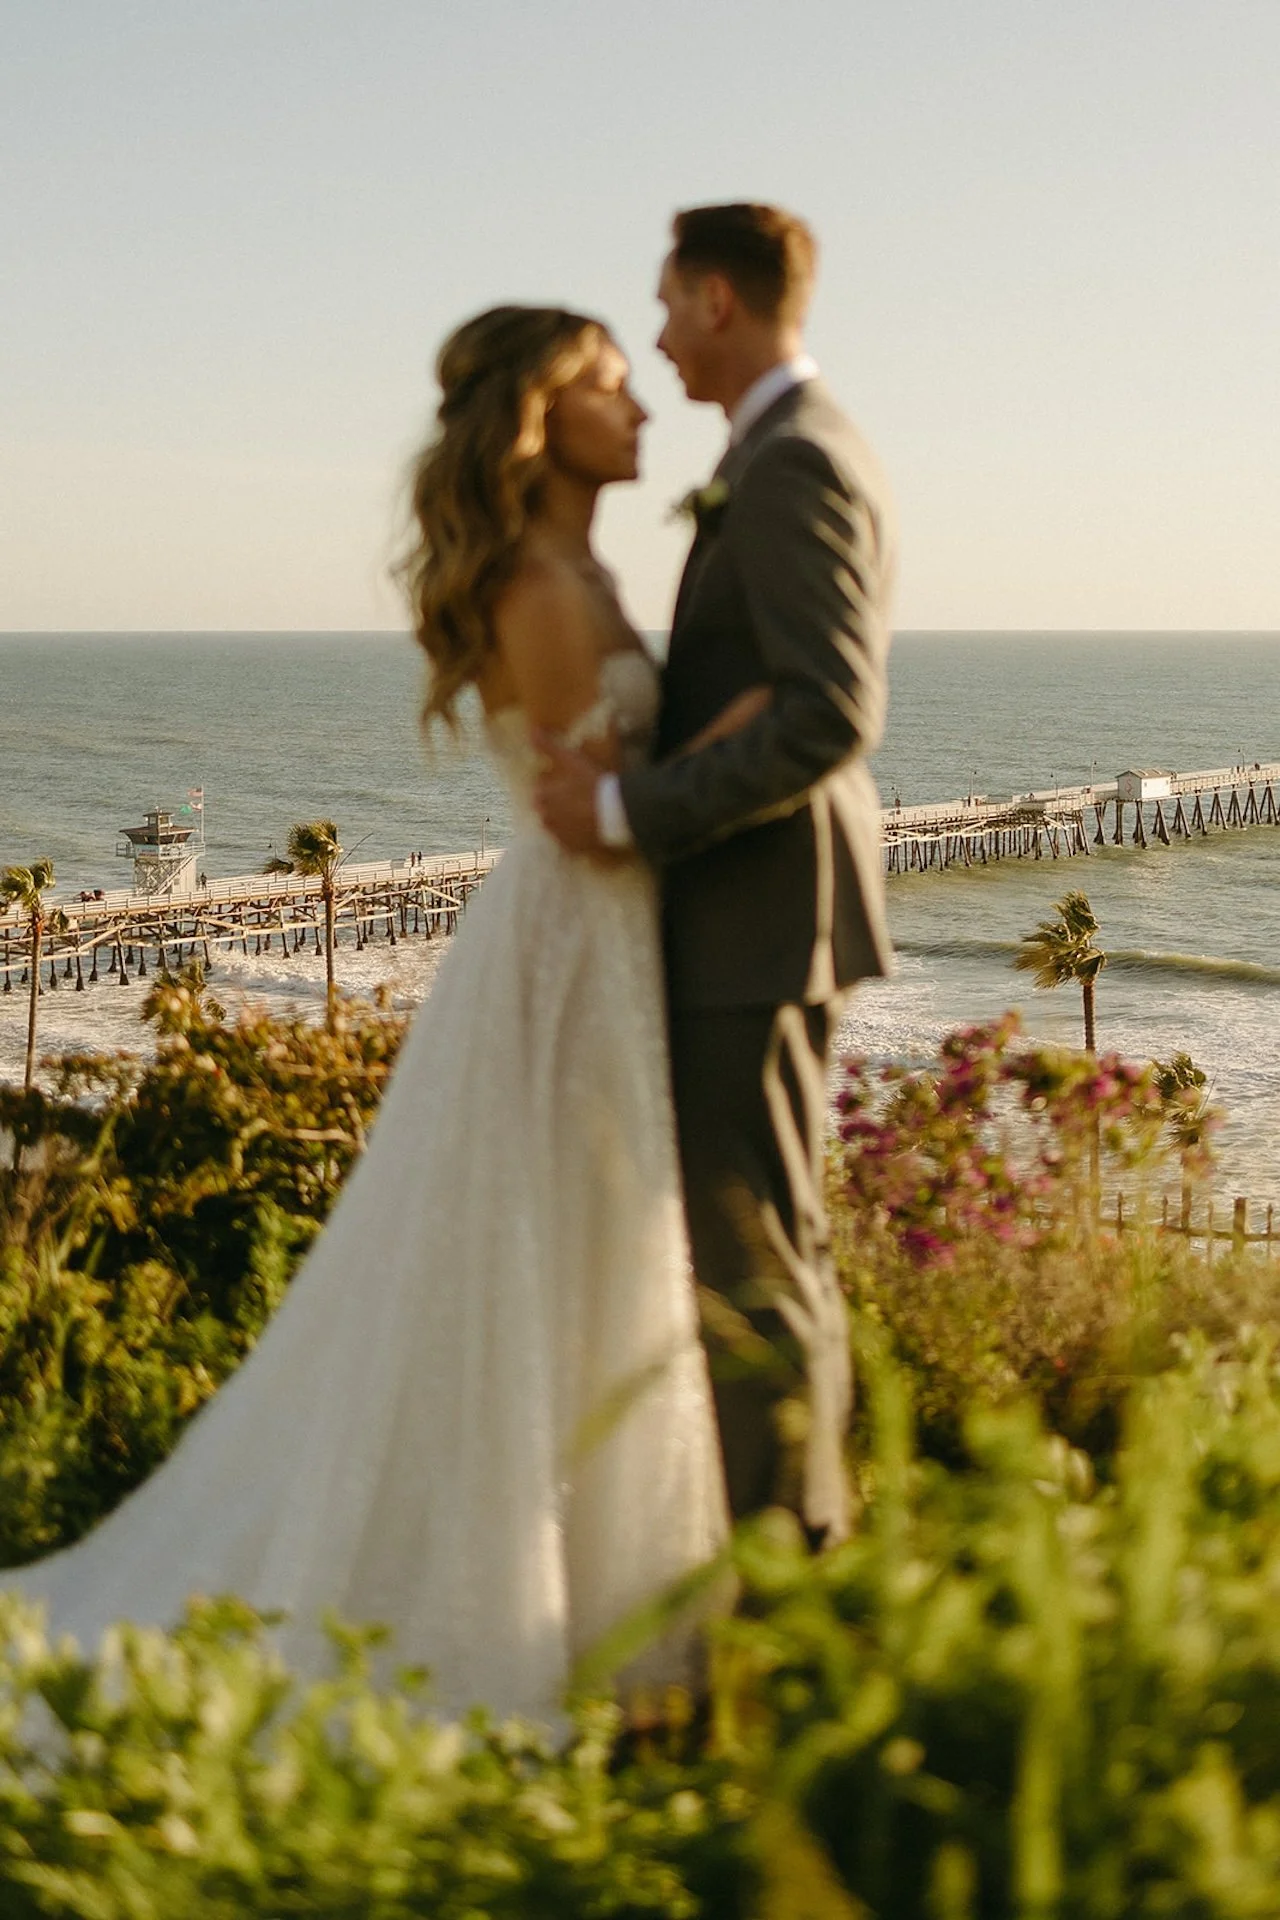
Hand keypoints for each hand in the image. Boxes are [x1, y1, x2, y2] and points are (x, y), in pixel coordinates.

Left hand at [531, 731, 605, 852]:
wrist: (616, 813)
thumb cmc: (593, 784)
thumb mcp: (572, 760)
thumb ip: (549, 746)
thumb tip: (531, 730)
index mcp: (541, 796)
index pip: (540, 789)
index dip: (555, 785)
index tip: (572, 782)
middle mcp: (545, 817)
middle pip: (547, 808)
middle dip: (559, 803)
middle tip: (580, 797)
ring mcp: (558, 835)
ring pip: (557, 825)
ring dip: (567, 819)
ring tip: (585, 812)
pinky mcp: (572, 848)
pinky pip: (570, 842)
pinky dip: (576, 835)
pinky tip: (589, 828)